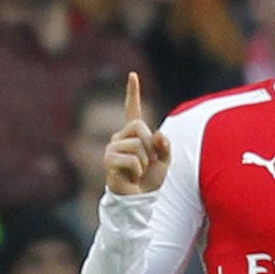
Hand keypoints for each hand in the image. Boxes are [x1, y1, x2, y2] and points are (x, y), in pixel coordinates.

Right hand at [104, 72, 169, 195]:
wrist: (138, 198)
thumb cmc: (150, 179)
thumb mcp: (164, 161)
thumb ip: (165, 146)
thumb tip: (159, 134)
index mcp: (134, 134)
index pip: (133, 110)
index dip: (132, 92)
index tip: (133, 75)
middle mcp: (120, 136)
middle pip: (141, 127)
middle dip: (151, 146)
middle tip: (147, 162)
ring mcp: (112, 147)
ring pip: (138, 146)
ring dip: (146, 162)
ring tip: (138, 171)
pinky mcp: (108, 159)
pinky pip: (133, 160)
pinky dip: (138, 171)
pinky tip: (131, 176)